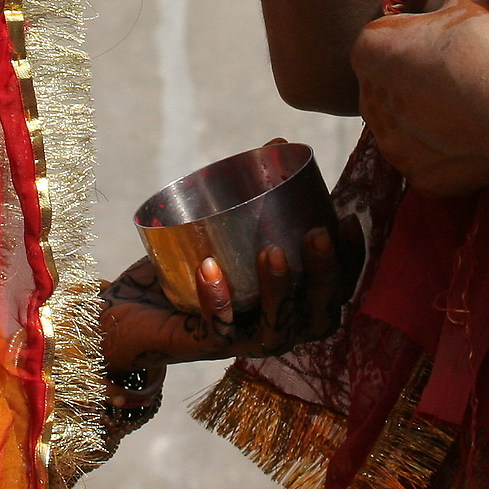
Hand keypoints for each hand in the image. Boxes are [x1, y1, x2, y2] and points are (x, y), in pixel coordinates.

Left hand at [102, 220, 362, 368]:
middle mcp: (280, 327)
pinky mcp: (205, 346)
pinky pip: (216, 327)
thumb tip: (277, 142)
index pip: (338, 286)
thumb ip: (255, 194)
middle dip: (324, 274)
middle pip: (319, 312)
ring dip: (278, 289)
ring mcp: (245, 342)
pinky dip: (215, 298)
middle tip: (317, 234)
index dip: (352, 258)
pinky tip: (208, 268)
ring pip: (276, 326)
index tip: (349, 217)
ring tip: (271, 251)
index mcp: (297, 302)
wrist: (137, 309)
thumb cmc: (194, 264)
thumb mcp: (228, 228)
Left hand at [352, 0, 488, 195]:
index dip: (412, 39)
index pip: (380, 40)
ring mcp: (390, 143)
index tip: (443, 43)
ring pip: (400, 125)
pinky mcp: (415, 175)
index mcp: (370, 50)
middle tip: (455, 76)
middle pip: (386, 85)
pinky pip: (422, 158)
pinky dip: (440, 151)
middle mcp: (368, 98)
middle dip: (410, 80)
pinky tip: (469, 138)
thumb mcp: (463, 7)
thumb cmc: (486, 48)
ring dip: (421, 118)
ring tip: (463, 109)